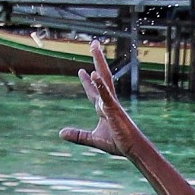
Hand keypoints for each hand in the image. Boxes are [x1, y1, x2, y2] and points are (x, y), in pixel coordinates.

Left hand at [59, 41, 148, 161]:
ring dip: (99, 61)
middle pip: (102, 76)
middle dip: (97, 59)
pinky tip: (94, 73)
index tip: (81, 70)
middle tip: (94, 44)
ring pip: (104, 78)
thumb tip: (61, 133)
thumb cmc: (119, 144)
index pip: (93, 90)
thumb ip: (78, 135)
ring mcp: (111, 103)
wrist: (133, 149)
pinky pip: (106, 94)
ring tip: (94, 47)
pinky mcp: (114, 109)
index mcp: (104, 108)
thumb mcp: (93, 139)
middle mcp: (108, 101)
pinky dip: (100, 84)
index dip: (87, 81)